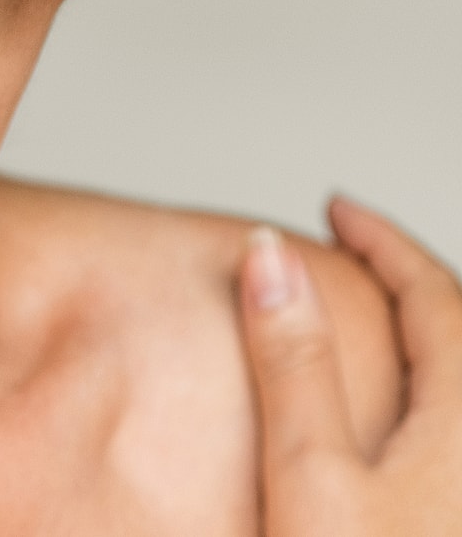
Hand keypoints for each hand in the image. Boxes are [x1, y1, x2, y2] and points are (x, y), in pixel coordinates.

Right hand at [240, 197, 461, 534]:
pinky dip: (429, 385)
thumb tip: (271, 256)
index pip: (434, 295)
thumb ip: (294, 364)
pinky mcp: (455, 517)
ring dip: (423, 333)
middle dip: (406, 276)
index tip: (337, 209)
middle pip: (459, 331)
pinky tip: (394, 417)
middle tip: (355, 247)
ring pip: (460, 382)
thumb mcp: (310, 481)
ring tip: (372, 319)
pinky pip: (456, 424)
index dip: (380, 240)